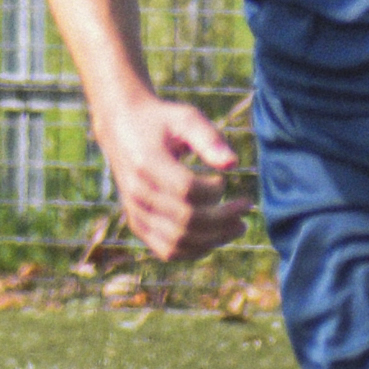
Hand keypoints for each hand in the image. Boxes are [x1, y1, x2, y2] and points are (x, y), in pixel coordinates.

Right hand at [92, 94, 253, 261]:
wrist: (121, 127)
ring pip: (179, 241)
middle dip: (224, 217)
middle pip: (187, 219)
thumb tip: (233, 163)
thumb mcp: (185, 117)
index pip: (186, 189)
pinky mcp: (136, 224)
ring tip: (239, 226)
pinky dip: (196, 250)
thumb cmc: (161, 121)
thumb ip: (209, 138)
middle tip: (246, 206)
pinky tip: (216, 237)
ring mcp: (134, 210)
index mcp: (144, 162)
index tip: (224, 180)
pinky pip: (167, 250)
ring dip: (215, 238)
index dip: (215, 190)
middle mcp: (135, 190)